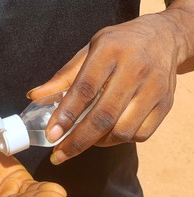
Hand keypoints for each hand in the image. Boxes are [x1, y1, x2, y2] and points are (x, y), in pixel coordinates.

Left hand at [27, 13, 185, 164]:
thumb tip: (34, 96)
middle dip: (77, 141)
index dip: (66, 115)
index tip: (51, 135)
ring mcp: (154, 88)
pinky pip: (140, 135)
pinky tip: (107, 134)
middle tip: (59, 155)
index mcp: (110, 51)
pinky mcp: (166, 104)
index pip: (85, 89)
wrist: (165, 38)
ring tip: (83, 139)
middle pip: (104, 116)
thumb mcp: (89, 50)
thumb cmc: (119, 45)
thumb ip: (63, 76)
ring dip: (98, 143)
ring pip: (122, 131)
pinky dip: (119, 140)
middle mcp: (135, 69)